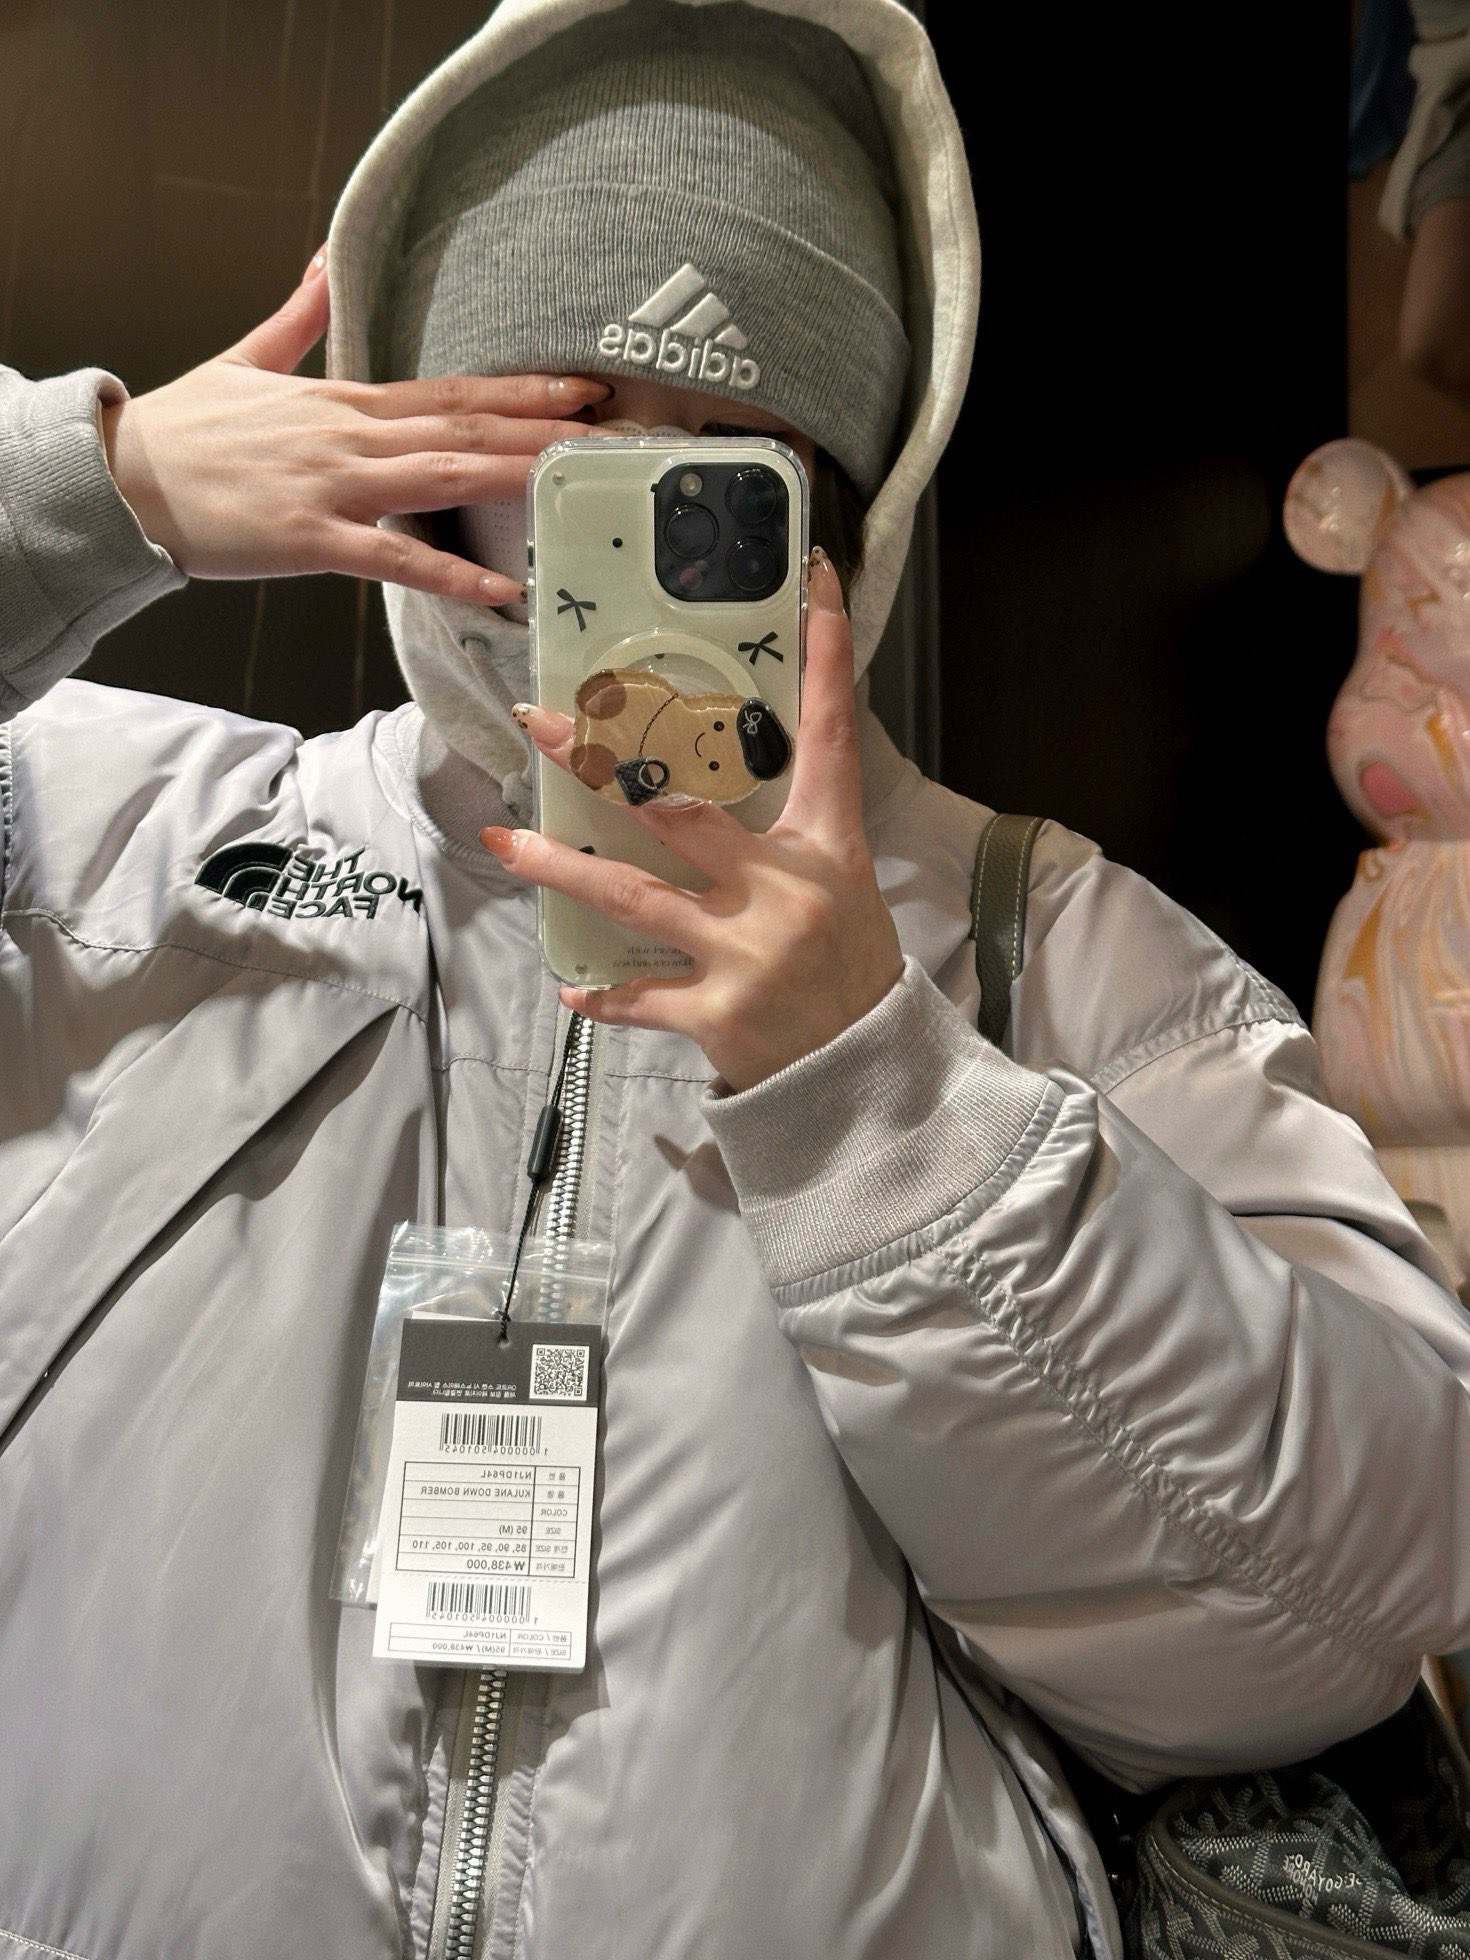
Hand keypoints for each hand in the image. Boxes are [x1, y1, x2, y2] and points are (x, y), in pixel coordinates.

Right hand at [98, 246, 610, 606]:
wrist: (123, 478)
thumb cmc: (182, 432)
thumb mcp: (244, 362)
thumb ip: (295, 320)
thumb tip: (319, 266)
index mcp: (344, 401)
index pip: (451, 389)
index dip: (521, 388)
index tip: (580, 386)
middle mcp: (351, 436)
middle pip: (465, 426)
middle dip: (543, 426)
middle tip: (611, 429)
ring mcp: (334, 486)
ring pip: (443, 475)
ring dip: (515, 476)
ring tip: (575, 481)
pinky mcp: (312, 539)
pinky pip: (395, 557)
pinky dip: (450, 572)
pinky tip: (499, 587)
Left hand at [480, 547, 904, 1092]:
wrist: (867, 1076)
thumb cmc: (848, 968)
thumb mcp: (841, 885)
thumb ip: (788, 831)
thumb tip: (708, 779)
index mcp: (827, 845)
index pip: (832, 732)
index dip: (827, 653)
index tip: (815, 578)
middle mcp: (784, 888)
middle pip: (680, 804)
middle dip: (604, 760)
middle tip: (541, 722)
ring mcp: (746, 951)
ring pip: (631, 893)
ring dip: (557, 867)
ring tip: (501, 844)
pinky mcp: (717, 1013)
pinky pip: (638, 995)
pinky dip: (601, 995)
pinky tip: (570, 987)